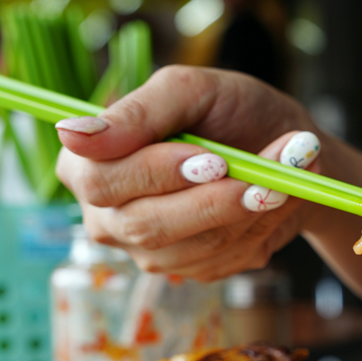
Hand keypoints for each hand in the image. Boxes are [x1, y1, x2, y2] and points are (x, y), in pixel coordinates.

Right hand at [55, 66, 361, 289]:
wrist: (290, 153)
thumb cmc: (233, 112)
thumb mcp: (191, 91)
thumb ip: (137, 111)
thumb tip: (71, 134)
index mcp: (89, 165)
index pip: (100, 180)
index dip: (157, 171)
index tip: (212, 158)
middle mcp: (112, 216)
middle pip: (145, 225)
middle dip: (213, 200)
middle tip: (264, 177)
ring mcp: (154, 251)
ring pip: (195, 246)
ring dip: (252, 209)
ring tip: (287, 174)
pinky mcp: (198, 269)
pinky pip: (228, 257)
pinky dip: (264, 224)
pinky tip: (279, 196)